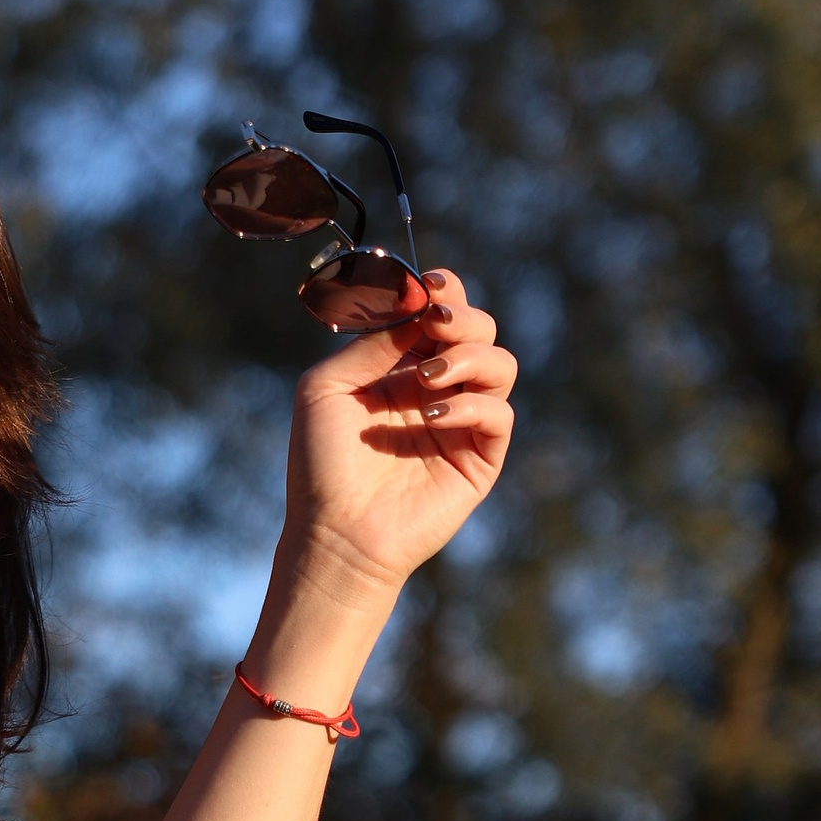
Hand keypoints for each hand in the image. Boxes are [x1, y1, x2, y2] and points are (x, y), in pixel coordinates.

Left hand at [280, 272, 516, 603]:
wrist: (335, 533)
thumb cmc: (321, 464)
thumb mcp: (327, 388)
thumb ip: (369, 343)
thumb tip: (416, 310)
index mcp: (401, 367)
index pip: (439, 314)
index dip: (443, 293)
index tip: (430, 287)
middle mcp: (437, 389)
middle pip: (478, 330)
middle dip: (462, 317)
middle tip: (435, 325)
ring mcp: (461, 422)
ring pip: (499, 363)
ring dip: (469, 356)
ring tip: (428, 378)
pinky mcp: (480, 458)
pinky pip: (499, 413)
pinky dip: (472, 403)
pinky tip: (433, 415)